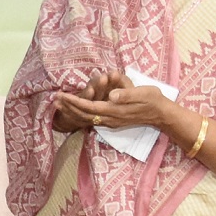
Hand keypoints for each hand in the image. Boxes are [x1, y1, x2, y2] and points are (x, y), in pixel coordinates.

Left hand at [55, 71, 187, 136]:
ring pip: (87, 118)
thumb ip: (126, 94)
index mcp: (114, 110)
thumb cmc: (152, 99)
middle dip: (68, 107)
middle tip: (54, 99)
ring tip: (60, 105)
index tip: (61, 95)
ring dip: (72, 111)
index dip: (74, 101)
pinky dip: (81, 114)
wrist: (162, 114)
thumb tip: (111, 95)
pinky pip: (92, 119)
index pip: (89, 106)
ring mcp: (111, 121)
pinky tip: (75, 110)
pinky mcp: (113, 121)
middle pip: (84, 114)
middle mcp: (110, 118)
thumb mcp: (142, 93)